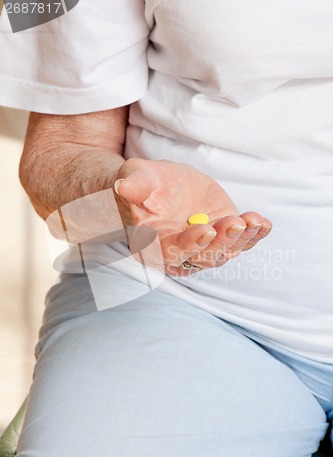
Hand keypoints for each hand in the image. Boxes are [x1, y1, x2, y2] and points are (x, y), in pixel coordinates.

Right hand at [114, 158, 271, 275]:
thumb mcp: (134, 178)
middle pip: (203, 258)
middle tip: (234, 222)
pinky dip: (253, 235)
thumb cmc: (142, 184)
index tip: (205, 230)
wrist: (159, 185)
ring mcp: (204, 246)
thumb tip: (123, 187)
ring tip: (253, 221)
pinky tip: (262, 224)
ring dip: (241, 239)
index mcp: (153, 245)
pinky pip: (240, 242)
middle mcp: (180, 252)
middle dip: (221, 242)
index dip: (189, 244)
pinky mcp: (222, 234)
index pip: (171, 253)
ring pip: (224, 252)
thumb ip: (133, 185)